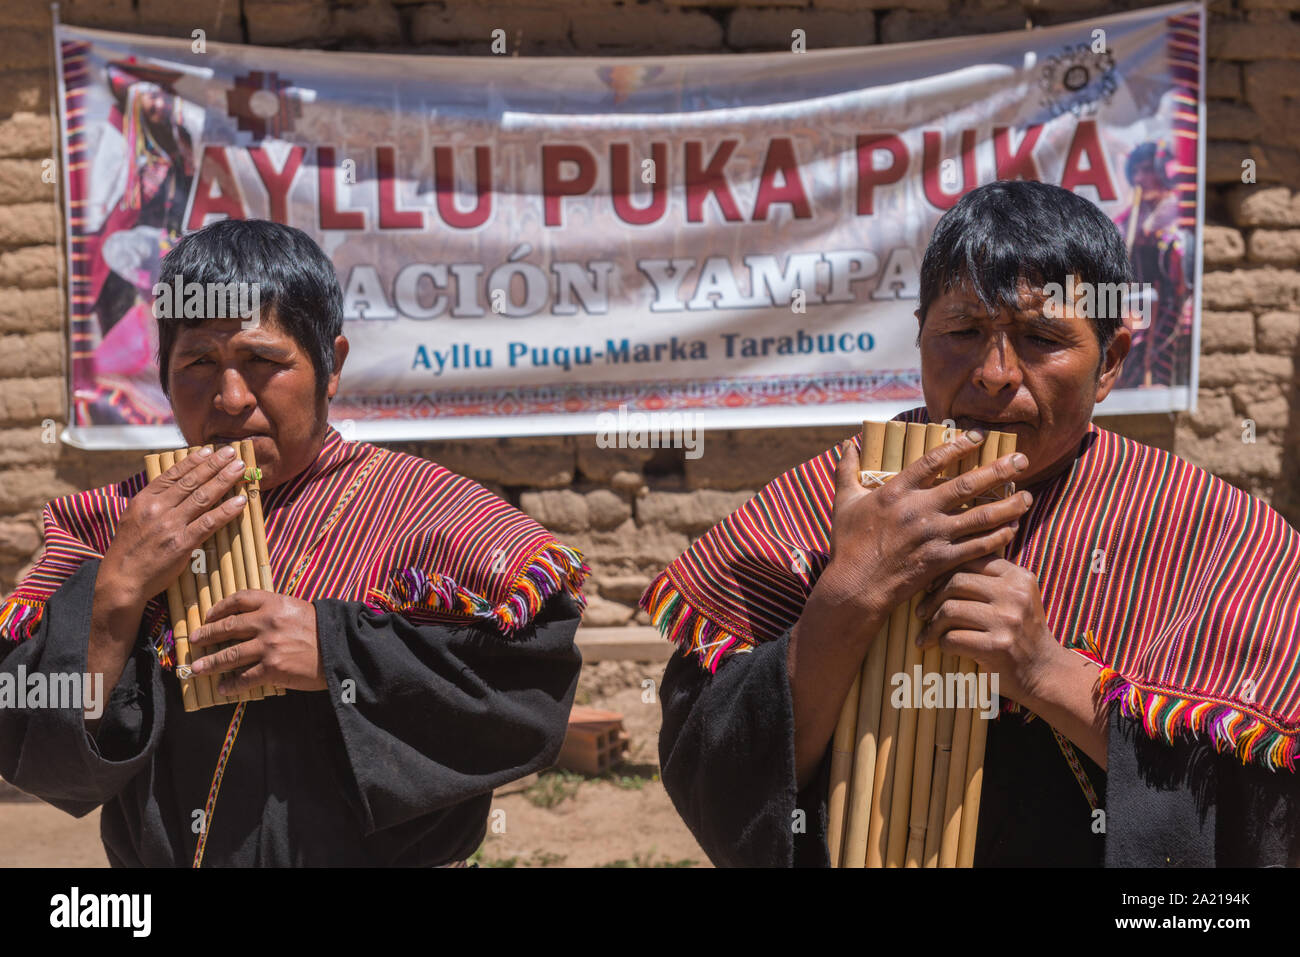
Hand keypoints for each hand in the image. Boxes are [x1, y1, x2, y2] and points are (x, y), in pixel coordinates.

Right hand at [101, 445, 251, 605]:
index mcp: (144, 500)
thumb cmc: (129, 550)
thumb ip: (152, 502)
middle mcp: (157, 508)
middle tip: (231, 452)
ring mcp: (170, 525)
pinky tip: (240, 501)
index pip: (173, 474)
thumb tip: (173, 487)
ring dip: (224, 480)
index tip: (209, 450)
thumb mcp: (133, 518)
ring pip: (202, 497)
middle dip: (214, 464)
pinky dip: (227, 510)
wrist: (120, 580)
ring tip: (239, 468)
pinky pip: (209, 522)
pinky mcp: (181, 543)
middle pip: (191, 481)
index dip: (194, 461)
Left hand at [188, 591, 326, 694]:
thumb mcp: (298, 610)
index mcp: (274, 603)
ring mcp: (269, 646)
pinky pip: (244, 678)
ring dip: (210, 663)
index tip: (208, 616)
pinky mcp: (273, 668)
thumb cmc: (322, 629)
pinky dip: (231, 684)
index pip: (239, 600)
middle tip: (194, 641)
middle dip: (206, 635)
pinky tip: (223, 688)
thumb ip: (274, 611)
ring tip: (196, 668)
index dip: (219, 608)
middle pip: (228, 627)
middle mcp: (268, 622)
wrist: (342, 649)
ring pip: (230, 655)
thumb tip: (251, 619)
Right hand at [817, 430, 1032, 618]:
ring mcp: (932, 537)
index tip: (979, 436)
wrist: (855, 587)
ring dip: (1008, 505)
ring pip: (979, 516)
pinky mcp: (941, 561)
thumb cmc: (847, 544)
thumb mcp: (843, 503)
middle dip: (998, 470)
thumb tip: (847, 445)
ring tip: (1028, 495)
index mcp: (896, 492)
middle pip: (967, 485)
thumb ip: (846, 471)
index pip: (933, 461)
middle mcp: (918, 510)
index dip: (959, 446)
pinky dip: (998, 537)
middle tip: (1022, 459)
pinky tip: (1012, 528)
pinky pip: (977, 547)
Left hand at [912, 554, 1067, 707]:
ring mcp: (1008, 620)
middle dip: (932, 599)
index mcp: (1018, 577)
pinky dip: (941, 643)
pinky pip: (952, 638)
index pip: (970, 561)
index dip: (944, 573)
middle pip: (956, 582)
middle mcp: (1015, 595)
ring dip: (931, 625)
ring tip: (926, 634)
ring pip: (950, 610)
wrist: (1044, 671)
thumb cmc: (1021, 632)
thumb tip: (940, 568)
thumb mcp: (1016, 598)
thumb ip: (989, 579)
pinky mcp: (998, 647)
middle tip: (922, 613)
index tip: (931, 588)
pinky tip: (940, 647)